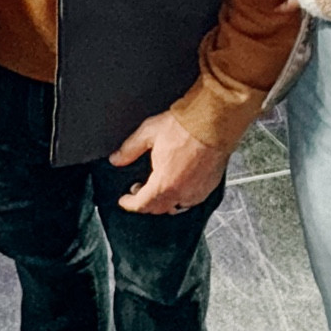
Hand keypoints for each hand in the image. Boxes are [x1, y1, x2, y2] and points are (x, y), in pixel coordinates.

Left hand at [110, 111, 228, 215]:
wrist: (213, 121)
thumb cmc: (186, 126)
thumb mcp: (148, 133)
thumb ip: (129, 149)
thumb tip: (117, 159)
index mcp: (164, 183)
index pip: (141, 205)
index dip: (129, 204)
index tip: (125, 200)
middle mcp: (181, 192)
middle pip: (158, 209)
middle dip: (145, 202)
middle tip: (139, 191)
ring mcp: (197, 191)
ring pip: (176, 207)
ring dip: (164, 202)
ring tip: (159, 188)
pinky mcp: (209, 186)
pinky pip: (192, 200)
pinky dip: (182, 197)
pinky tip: (178, 184)